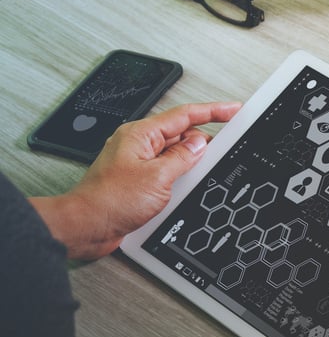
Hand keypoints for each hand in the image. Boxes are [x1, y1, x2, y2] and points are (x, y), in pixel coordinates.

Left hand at [34, 102, 241, 259]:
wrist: (86, 227)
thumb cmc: (109, 201)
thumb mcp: (158, 177)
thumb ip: (183, 157)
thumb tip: (199, 145)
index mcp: (140, 134)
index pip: (185, 115)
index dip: (213, 111)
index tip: (233, 109)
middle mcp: (138, 145)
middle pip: (180, 134)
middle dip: (200, 143)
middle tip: (220, 151)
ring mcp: (137, 162)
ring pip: (174, 155)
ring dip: (187, 164)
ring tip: (192, 177)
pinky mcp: (137, 180)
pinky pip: (166, 171)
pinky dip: (178, 177)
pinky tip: (181, 188)